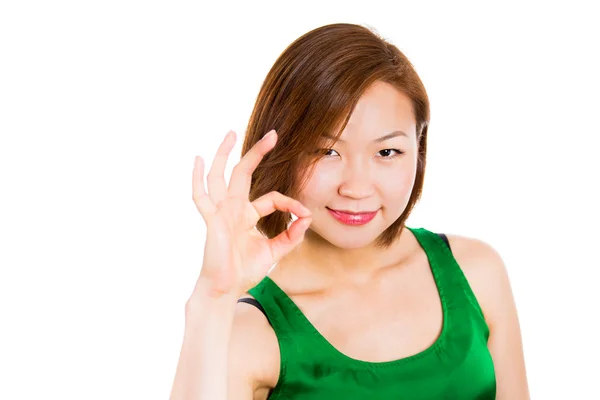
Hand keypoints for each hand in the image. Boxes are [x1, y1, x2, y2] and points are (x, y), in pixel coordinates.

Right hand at [191, 129, 311, 298]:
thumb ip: (291, 235)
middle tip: (273, 134)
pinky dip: (198, 178)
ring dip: (225, 154)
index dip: (291, 203)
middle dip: (257, 153)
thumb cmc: (245, 271)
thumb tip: (307, 218)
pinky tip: (198, 160)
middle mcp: (233, 208)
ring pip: (220, 176)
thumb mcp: (275, 251)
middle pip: (243, 173)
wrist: (227, 289)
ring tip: (231, 133)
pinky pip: (201, 196)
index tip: (305, 214)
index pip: (272, 197)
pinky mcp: (211, 219)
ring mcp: (221, 212)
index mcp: (247, 215)